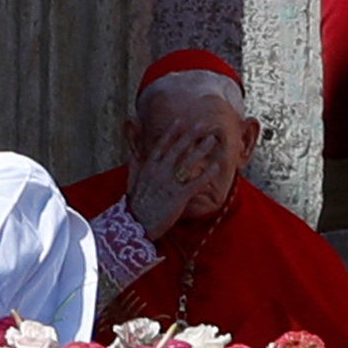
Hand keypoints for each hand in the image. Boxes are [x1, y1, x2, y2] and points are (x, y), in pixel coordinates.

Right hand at [126, 122, 221, 240]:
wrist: (136, 226)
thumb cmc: (135, 205)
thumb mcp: (131, 182)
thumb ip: (134, 166)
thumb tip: (131, 154)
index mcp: (148, 168)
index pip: (161, 146)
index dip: (171, 133)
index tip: (180, 122)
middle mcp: (159, 172)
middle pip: (177, 150)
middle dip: (190, 136)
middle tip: (202, 124)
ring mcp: (169, 184)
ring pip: (187, 163)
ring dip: (200, 150)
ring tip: (211, 140)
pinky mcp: (178, 196)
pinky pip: (195, 183)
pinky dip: (206, 174)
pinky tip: (216, 166)